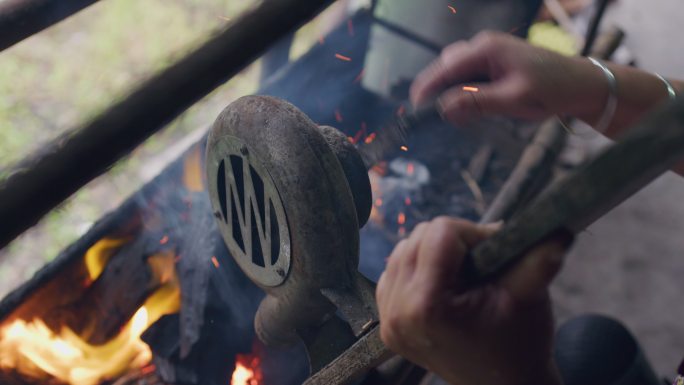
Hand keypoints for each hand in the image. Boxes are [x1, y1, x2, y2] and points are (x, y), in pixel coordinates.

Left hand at [376, 217, 566, 384]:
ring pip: (404, 250)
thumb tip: (557, 227)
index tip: (493, 251)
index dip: (473, 233)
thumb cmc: (519, 346)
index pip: (440, 232)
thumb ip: (538, 259)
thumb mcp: (529, 297)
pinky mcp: (387, 323)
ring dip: (433, 254)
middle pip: (418, 237)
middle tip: (481, 263)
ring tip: (464, 277)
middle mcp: (398, 313)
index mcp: (427, 305)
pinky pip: (395, 272)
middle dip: (452, 242)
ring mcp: (389, 321)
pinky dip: (419, 270)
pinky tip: (443, 287)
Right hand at [410, 31, 608, 126]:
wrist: (581, 85)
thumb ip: (476, 103)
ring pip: (457, 73)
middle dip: (439, 91)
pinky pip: (469, 77)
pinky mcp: (495, 64)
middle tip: (438, 117)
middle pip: (447, 67)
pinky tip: (471, 109)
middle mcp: (484, 46)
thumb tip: (444, 108)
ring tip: (458, 117)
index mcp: (487, 48)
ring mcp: (489, 54)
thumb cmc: (552, 89)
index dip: (427, 87)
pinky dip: (465, 93)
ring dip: (452, 94)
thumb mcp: (513, 100)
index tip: (414, 106)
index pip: (446, 67)